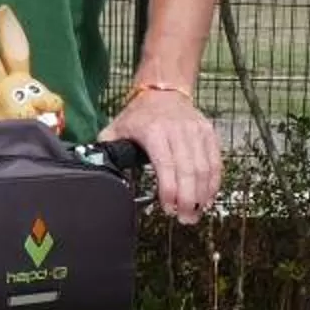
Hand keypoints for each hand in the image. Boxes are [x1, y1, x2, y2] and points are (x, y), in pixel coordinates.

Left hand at [102, 90, 222, 222]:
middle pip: (189, 171)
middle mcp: (178, 130)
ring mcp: (196, 132)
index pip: (166, 165)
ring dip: (202, 195)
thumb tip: (94, 167)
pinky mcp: (208, 134)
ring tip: (195, 213)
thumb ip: (106, 148)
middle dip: (188, 199)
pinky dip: (213, 182)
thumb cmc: (139, 114)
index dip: (170, 190)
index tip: (168, 208)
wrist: (163, 91)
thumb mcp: (117, 127)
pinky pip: (215, 162)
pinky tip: (207, 198)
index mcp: (154, 131)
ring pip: (205, 168)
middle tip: (184, 218)